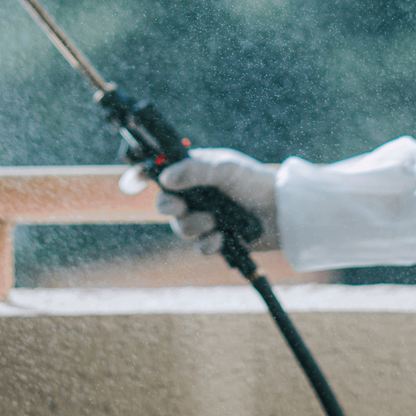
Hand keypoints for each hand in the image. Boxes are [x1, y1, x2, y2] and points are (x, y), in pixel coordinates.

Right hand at [120, 148, 280, 254]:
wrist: (283, 212)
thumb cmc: (256, 182)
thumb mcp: (226, 169)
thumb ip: (195, 170)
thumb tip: (165, 177)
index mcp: (194, 172)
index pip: (160, 173)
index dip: (141, 176)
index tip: (131, 182)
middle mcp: (195, 195)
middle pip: (164, 204)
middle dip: (169, 206)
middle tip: (178, 205)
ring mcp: (204, 218)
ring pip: (180, 228)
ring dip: (194, 225)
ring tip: (214, 221)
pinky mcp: (216, 239)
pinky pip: (199, 246)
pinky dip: (208, 243)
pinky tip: (221, 237)